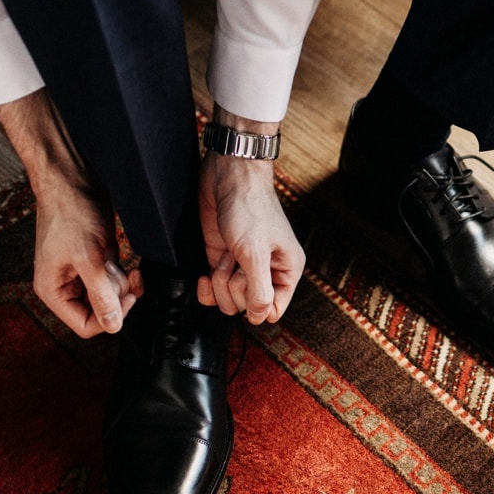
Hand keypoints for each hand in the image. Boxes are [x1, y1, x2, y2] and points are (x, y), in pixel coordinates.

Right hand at [31, 176, 141, 336]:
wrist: (73, 179)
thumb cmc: (70, 212)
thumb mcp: (88, 257)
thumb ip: (100, 294)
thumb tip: (112, 325)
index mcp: (53, 291)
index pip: (85, 325)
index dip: (110, 317)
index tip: (127, 297)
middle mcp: (65, 285)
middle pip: (100, 311)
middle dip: (116, 295)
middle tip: (124, 274)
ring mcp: (82, 272)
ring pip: (110, 295)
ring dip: (119, 281)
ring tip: (113, 256)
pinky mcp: (96, 260)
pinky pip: (114, 279)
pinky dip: (122, 271)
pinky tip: (118, 252)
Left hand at [196, 111, 303, 324]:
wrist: (228, 176)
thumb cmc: (250, 207)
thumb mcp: (255, 252)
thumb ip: (259, 290)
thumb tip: (259, 318)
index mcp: (287, 269)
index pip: (274, 309)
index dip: (257, 306)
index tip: (248, 286)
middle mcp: (267, 270)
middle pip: (248, 306)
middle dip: (236, 288)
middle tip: (238, 263)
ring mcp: (243, 266)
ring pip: (229, 299)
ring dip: (221, 283)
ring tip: (226, 258)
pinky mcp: (223, 259)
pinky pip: (214, 289)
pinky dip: (207, 287)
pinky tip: (206, 275)